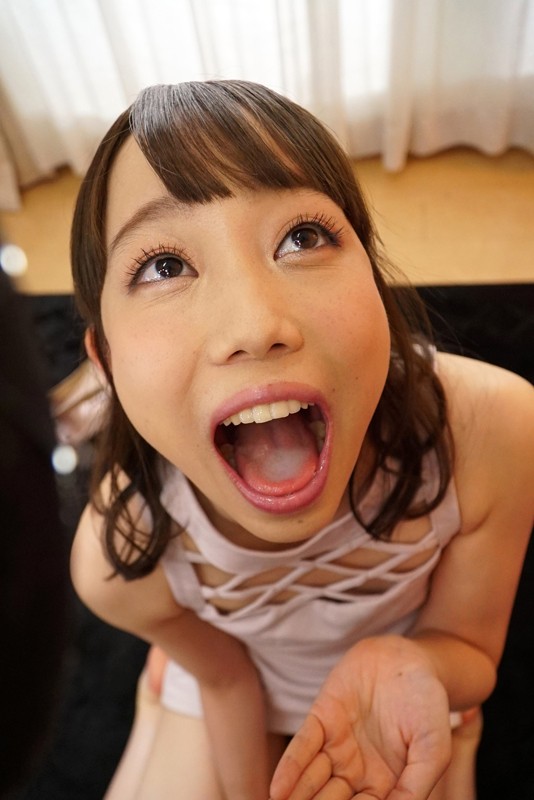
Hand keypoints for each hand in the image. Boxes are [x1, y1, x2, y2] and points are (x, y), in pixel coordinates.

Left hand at [269, 636, 451, 799]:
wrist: (409, 657)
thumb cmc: (427, 703)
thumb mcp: (433, 748)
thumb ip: (415, 786)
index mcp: (386, 785)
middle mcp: (358, 771)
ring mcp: (338, 746)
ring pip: (313, 782)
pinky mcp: (322, 719)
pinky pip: (302, 748)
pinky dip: (290, 770)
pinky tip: (277, 790)